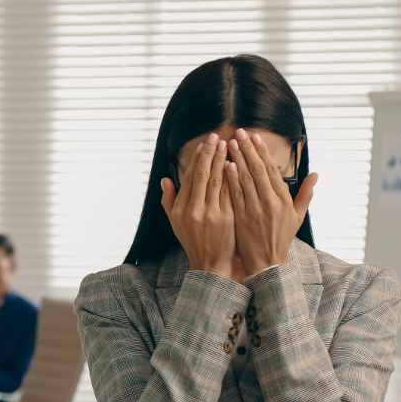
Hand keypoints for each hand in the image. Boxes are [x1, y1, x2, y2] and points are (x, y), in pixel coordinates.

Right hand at [160, 132, 234, 278]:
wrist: (210, 264)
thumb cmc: (193, 241)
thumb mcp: (175, 223)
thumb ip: (169, 200)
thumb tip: (165, 180)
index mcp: (181, 209)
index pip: (189, 178)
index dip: (197, 159)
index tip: (204, 144)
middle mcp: (194, 211)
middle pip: (203, 175)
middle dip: (210, 154)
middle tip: (217, 137)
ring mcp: (211, 215)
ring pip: (217, 181)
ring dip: (222, 161)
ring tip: (228, 144)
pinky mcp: (227, 219)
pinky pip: (229, 193)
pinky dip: (232, 177)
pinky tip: (235, 164)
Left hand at [225, 128, 317, 275]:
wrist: (267, 264)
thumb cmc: (281, 239)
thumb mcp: (297, 218)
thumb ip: (305, 195)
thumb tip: (316, 175)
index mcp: (284, 200)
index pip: (272, 170)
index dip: (263, 152)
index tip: (255, 137)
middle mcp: (271, 203)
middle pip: (258, 170)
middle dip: (248, 150)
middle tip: (239, 132)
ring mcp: (256, 211)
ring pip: (245, 180)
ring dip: (237, 160)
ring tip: (230, 143)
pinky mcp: (242, 218)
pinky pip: (235, 195)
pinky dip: (230, 180)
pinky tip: (225, 166)